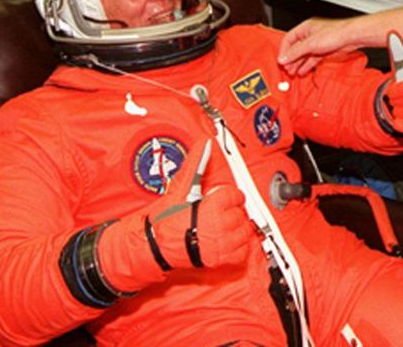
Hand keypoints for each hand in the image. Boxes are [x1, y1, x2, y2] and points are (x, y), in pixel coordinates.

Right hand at [97, 141, 253, 288]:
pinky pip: (242, 252)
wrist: (158, 246)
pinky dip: (237, 247)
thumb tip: (204, 144)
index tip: (223, 198)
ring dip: (236, 228)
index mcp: (213, 205)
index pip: (236, 195)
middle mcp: (221, 224)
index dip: (229, 196)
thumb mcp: (181, 188)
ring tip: (224, 226)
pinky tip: (227, 241)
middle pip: (240, 212)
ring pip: (244, 231)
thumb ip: (196, 164)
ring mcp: (222, 243)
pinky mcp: (221, 259)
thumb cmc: (167, 219)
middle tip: (219, 213)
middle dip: (231, 211)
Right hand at [277, 17, 359, 75]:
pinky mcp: (324, 50)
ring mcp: (317, 43)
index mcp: (305, 28)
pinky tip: (302, 71)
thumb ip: (296, 52)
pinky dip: (306, 66)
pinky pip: (312, 59)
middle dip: (290, 59)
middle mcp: (310, 35)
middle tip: (286, 69)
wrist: (351, 37)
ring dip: (297, 64)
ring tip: (293, 73)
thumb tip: (284, 58)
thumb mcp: (310, 43)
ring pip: (303, 55)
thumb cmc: (335, 33)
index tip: (281, 61)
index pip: (288, 39)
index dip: (284, 51)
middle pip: (295, 48)